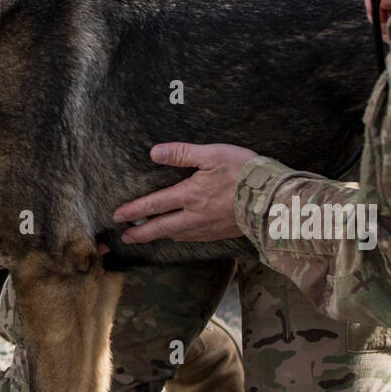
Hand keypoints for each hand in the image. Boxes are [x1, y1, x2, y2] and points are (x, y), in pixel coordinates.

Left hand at [112, 143, 255, 243]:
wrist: (273, 200)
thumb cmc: (243, 172)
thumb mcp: (211, 154)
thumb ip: (181, 153)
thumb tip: (154, 152)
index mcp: (189, 196)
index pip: (154, 204)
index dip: (134, 210)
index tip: (117, 215)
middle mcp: (194, 216)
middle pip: (161, 228)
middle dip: (140, 232)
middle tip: (124, 237)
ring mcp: (208, 228)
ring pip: (176, 236)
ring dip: (158, 237)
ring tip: (147, 237)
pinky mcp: (221, 233)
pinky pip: (193, 238)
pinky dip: (179, 238)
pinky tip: (178, 236)